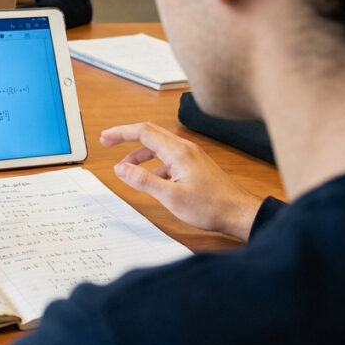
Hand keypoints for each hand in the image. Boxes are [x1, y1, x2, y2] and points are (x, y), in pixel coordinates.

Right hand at [101, 122, 261, 240]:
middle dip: (127, 137)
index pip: (143, 132)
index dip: (121, 133)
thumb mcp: (171, 197)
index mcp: (178, 152)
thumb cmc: (211, 207)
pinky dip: (153, 163)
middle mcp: (185, 148)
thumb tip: (121, 169)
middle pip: (150, 133)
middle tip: (108, 142)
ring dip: (139, 153)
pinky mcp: (195, 165)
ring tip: (126, 168)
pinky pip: (168, 157)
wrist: (239, 213)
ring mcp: (191, 156)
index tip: (105, 138)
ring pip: (159, 146)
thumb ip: (144, 181)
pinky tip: (150, 179)